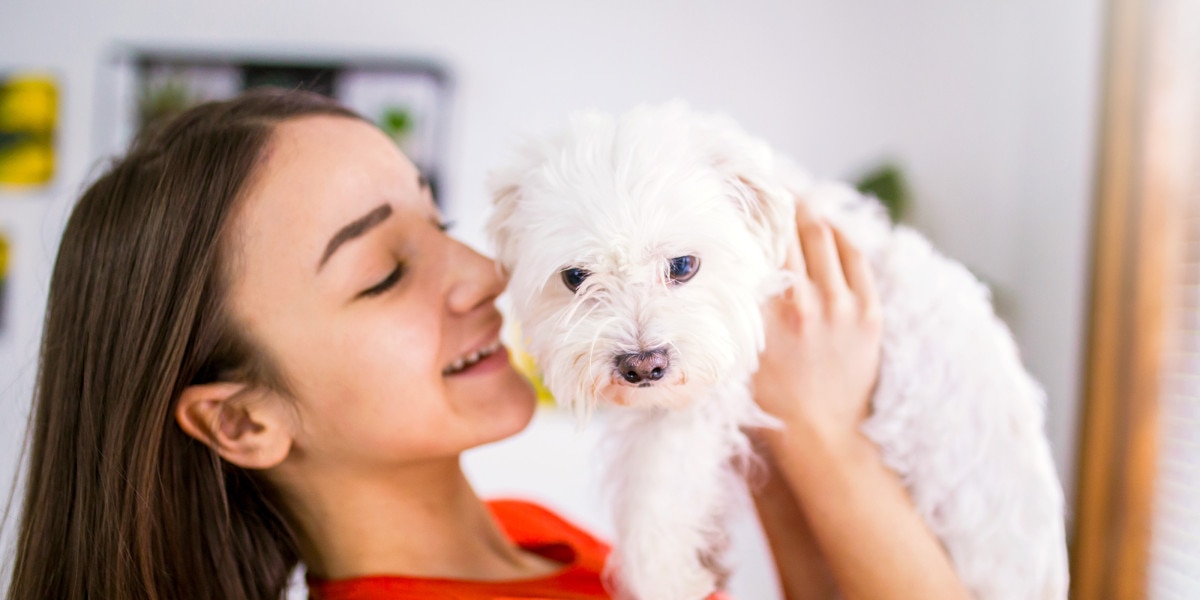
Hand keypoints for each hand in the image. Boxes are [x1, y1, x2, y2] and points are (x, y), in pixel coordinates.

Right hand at [753, 201, 882, 447]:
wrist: (817, 433)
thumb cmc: (768, 397)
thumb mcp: (737, 350)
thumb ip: (735, 307)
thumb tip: (724, 264)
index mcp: (767, 309)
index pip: (760, 241)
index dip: (753, 214)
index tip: (744, 197)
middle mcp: (805, 300)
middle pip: (794, 229)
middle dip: (782, 204)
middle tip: (770, 190)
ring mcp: (842, 306)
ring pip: (825, 237)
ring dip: (811, 215)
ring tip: (799, 203)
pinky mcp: (868, 314)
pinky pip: (856, 259)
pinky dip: (841, 238)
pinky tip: (830, 229)